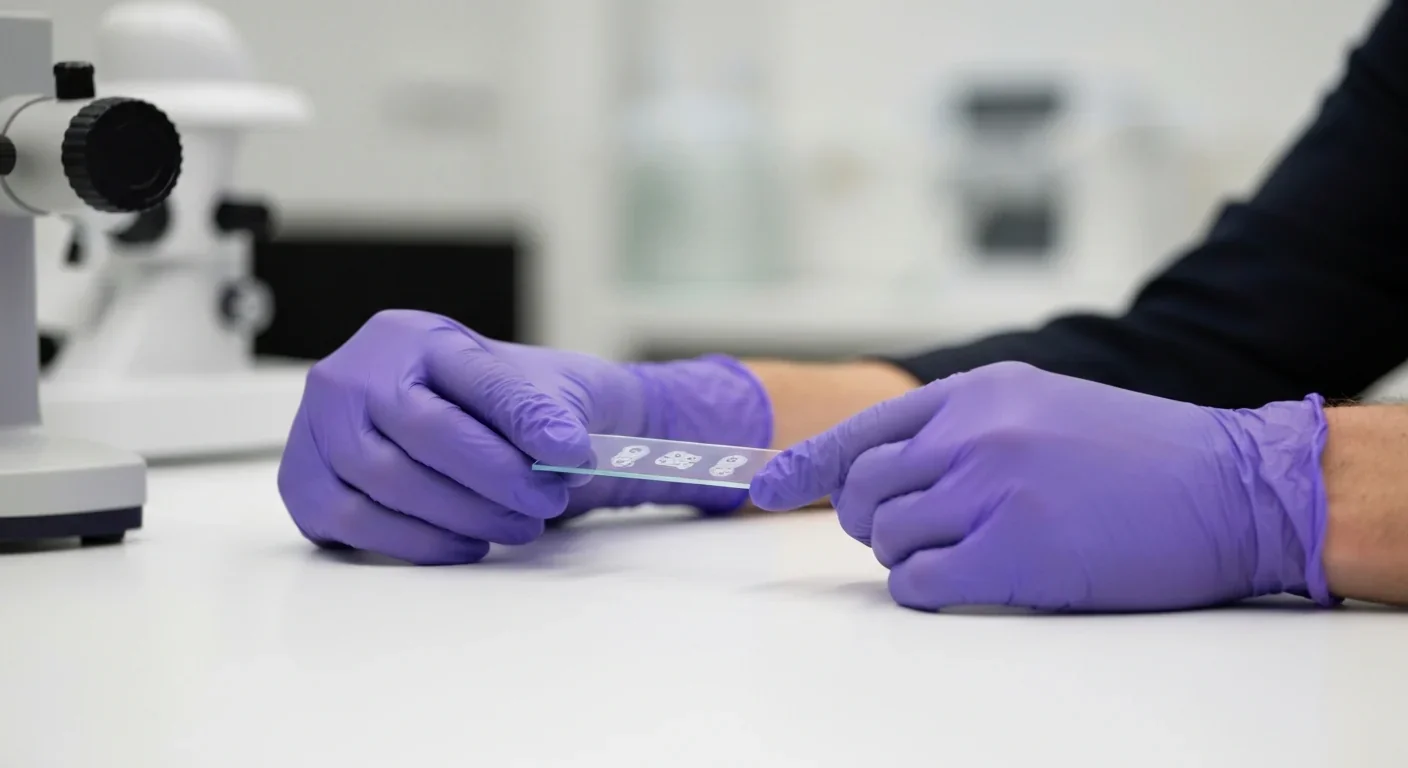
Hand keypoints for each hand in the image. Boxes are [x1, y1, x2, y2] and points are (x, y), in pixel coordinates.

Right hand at [278, 310, 770, 563]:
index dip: (528, 418)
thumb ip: (548, 412)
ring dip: (464, 516)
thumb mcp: (534, 388)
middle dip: (497, 478)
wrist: (453, 426)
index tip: (575, 453)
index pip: (478, 379)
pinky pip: (354, 521)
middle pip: (427, 432)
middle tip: (546, 500)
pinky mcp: (304, 482)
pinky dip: (417, 543)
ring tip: (517, 525)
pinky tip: (465, 544)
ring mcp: (317, 426)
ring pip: (388, 482)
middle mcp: (354, 373)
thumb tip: (565, 452)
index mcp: (414, 337)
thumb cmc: (490, 408)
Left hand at [750, 362, 1334, 611]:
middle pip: (860, 492)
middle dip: (868, 523)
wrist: (1233, 486)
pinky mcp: (1013, 552)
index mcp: (977, 393)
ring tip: (966, 553)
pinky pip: (918, 583)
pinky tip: (963, 581)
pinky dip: (925, 589)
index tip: (764, 486)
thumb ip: (963, 428)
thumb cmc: (1140, 454)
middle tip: (911, 536)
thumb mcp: (1041, 406)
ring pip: (883, 538)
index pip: (861, 431)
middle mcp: (974, 433)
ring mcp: (991, 489)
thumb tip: (884, 471)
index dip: (805, 465)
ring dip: (906, 556)